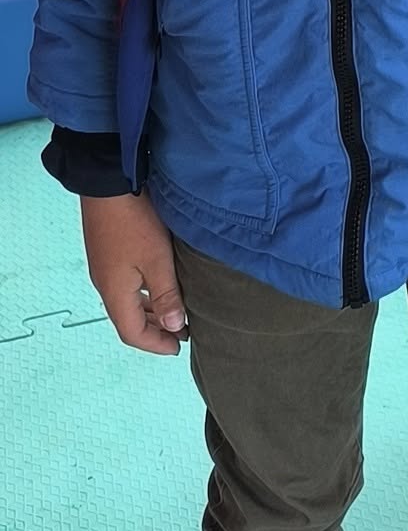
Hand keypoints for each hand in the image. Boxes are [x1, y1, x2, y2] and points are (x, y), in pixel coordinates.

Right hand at [81, 193, 186, 354]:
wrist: (109, 182)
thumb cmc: (135, 221)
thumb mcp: (157, 260)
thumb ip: (167, 295)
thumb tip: (173, 327)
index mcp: (115, 293)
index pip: (133, 333)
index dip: (156, 345)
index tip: (178, 348)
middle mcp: (105, 284)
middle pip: (128, 320)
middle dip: (154, 330)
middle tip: (180, 332)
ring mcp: (104, 268)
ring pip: (128, 302)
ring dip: (150, 310)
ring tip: (175, 311)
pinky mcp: (108, 253)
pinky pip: (125, 285)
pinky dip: (144, 293)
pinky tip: (160, 284)